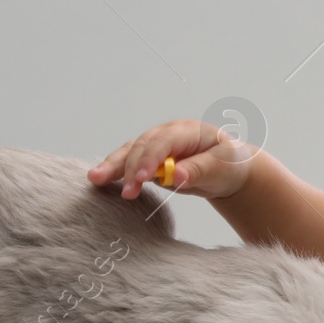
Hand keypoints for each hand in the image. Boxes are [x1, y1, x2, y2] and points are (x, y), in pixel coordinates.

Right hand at [87, 119, 260, 200]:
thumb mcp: (221, 168)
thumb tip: (176, 176)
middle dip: (132, 168)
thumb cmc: (228, 165)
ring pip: (130, 152)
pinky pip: (129, 163)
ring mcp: (155, 146)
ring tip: (95, 180)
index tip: (144, 178)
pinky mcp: (149, 160)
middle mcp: (167, 134)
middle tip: (127, 192)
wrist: (227, 170)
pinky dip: (115, 172)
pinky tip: (99, 180)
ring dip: (113, 167)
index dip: (151, 158)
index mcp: (187, 131)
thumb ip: (198, 170)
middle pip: (142, 146)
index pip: (164, 141)